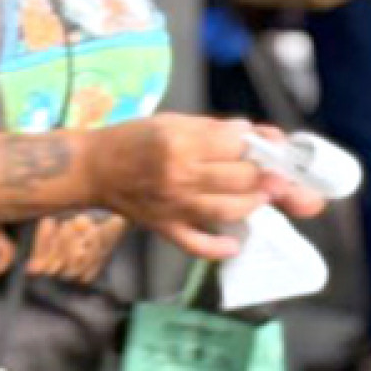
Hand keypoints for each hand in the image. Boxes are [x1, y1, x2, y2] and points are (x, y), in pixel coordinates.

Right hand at [83, 116, 316, 261]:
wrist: (93, 168)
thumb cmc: (134, 140)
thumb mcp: (173, 121)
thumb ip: (214, 129)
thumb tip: (253, 134)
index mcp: (179, 143)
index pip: (236, 145)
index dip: (262, 145)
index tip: (275, 147)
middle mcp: (178, 176)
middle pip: (239, 178)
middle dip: (265, 175)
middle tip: (277, 175)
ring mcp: (173, 206)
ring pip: (227, 210)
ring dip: (253, 204)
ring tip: (263, 196)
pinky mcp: (165, 228)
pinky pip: (196, 245)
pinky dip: (219, 249)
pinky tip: (235, 244)